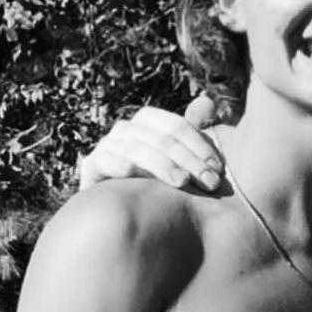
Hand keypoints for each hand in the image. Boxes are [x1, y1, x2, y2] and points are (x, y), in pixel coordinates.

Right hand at [78, 99, 221, 191]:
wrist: (119, 209)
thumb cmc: (155, 182)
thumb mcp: (179, 157)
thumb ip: (193, 132)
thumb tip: (208, 102)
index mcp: (148, 122)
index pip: (176, 126)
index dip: (200, 145)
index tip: (219, 169)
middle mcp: (126, 130)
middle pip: (161, 138)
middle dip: (189, 160)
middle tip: (211, 183)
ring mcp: (107, 146)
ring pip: (137, 149)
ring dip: (163, 166)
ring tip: (183, 182)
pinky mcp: (92, 166)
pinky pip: (106, 161)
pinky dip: (123, 166)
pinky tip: (138, 177)